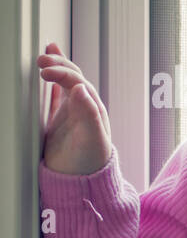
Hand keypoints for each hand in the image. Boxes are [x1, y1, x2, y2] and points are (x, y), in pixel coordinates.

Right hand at [37, 42, 112, 175]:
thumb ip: (88, 115)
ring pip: (64, 83)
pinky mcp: (60, 121)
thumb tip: (80, 88)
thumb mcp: (92, 139)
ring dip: (57, 68)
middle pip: (72, 78)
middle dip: (58, 65)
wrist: (80, 182)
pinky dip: (51, 84)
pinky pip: (55, 97)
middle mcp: (84, 108)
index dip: (63, 73)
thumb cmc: (91, 163)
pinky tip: (46, 75)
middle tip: (41, 60)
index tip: (44, 71)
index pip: (78, 82)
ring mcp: (71, 113)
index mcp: (93, 109)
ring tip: (46, 55)